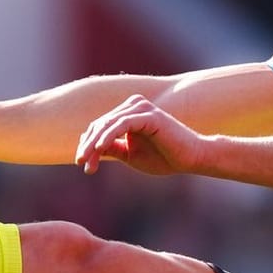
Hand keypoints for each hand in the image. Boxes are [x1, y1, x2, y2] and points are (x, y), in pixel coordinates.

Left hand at [74, 96, 206, 176]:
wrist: (191, 159)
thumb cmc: (164, 157)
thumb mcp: (130, 155)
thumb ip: (112, 148)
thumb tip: (89, 148)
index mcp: (128, 114)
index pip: (100, 127)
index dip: (88, 145)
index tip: (84, 166)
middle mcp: (133, 106)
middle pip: (101, 124)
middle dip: (89, 145)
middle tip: (81, 164)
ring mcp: (141, 108)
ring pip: (108, 124)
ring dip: (95, 143)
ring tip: (86, 160)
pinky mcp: (149, 115)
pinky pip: (122, 124)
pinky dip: (109, 136)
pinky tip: (100, 148)